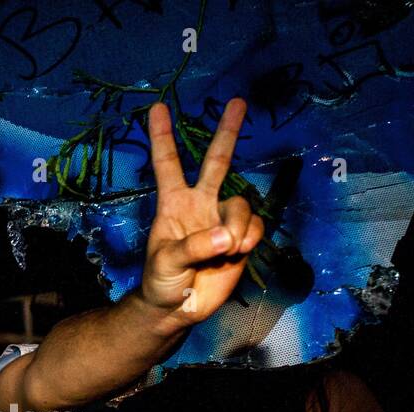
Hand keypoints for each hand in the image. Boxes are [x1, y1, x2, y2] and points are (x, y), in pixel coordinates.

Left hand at [138, 98, 261, 326]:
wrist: (178, 309)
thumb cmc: (161, 281)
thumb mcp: (167, 263)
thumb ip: (195, 247)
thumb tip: (227, 236)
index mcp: (173, 204)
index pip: (168, 164)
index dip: (162, 137)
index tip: (157, 107)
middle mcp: (200, 204)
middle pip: (216, 161)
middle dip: (227, 132)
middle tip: (237, 101)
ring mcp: (222, 219)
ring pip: (241, 204)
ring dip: (237, 227)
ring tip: (226, 250)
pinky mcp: (241, 238)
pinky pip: (256, 226)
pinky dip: (249, 238)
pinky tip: (237, 252)